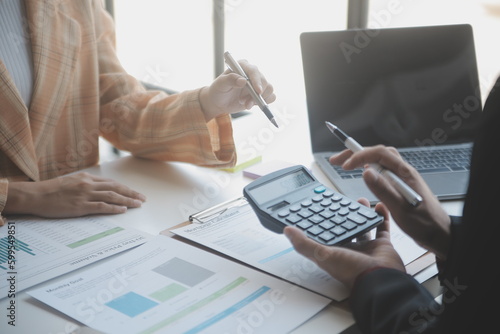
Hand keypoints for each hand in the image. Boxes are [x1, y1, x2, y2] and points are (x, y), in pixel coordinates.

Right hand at [5, 173, 145, 217]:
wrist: (35, 195)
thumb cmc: (50, 190)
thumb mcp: (70, 181)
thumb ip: (84, 184)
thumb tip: (96, 189)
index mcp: (86, 178)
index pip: (111, 183)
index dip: (124, 188)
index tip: (133, 192)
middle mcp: (88, 184)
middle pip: (115, 188)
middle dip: (131, 193)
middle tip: (142, 198)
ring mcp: (85, 195)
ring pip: (112, 196)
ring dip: (127, 200)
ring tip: (137, 204)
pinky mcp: (80, 206)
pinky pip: (101, 206)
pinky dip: (114, 208)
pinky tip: (122, 210)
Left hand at [199, 59, 275, 120]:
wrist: (219, 102)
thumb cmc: (218, 91)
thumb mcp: (220, 85)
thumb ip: (230, 80)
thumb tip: (243, 80)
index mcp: (242, 66)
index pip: (254, 71)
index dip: (257, 81)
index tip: (258, 91)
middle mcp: (252, 73)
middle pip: (264, 81)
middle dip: (255, 95)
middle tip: (243, 101)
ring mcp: (258, 83)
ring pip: (269, 90)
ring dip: (259, 100)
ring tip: (245, 104)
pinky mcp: (261, 93)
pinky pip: (271, 97)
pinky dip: (263, 103)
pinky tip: (251, 104)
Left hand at [284, 199, 404, 290]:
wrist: (381, 280)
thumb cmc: (352, 272)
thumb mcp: (322, 256)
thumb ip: (304, 243)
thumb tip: (287, 230)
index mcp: (334, 251)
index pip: (324, 233)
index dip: (321, 221)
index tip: (319, 207)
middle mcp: (349, 249)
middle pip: (344, 227)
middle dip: (342, 214)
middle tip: (341, 201)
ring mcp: (366, 247)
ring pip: (363, 225)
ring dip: (362, 213)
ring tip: (360, 200)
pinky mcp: (382, 245)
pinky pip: (382, 227)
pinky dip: (381, 216)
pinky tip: (380, 205)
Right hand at [330, 145, 450, 258]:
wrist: (439, 235)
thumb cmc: (425, 224)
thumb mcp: (401, 209)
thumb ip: (384, 189)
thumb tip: (366, 171)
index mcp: (405, 173)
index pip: (379, 154)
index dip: (360, 156)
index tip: (345, 166)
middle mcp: (402, 173)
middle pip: (376, 153)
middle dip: (355, 153)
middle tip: (337, 160)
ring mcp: (400, 180)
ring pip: (378, 161)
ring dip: (360, 159)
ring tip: (344, 164)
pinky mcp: (398, 188)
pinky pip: (381, 172)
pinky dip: (368, 169)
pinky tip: (361, 175)